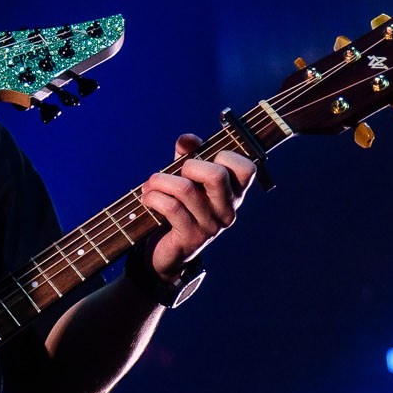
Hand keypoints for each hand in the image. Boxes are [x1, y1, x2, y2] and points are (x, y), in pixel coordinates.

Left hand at [139, 134, 256, 279]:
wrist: (167, 253)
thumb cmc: (179, 208)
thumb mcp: (185, 178)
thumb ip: (188, 155)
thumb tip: (186, 140)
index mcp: (234, 193)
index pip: (246, 167)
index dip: (224, 155)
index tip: (204, 161)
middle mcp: (228, 211)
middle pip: (216, 174)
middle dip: (189, 166)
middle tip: (177, 173)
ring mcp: (211, 226)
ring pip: (185, 189)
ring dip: (160, 181)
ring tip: (150, 185)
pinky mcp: (191, 238)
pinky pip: (170, 207)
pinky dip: (153, 197)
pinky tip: (147, 197)